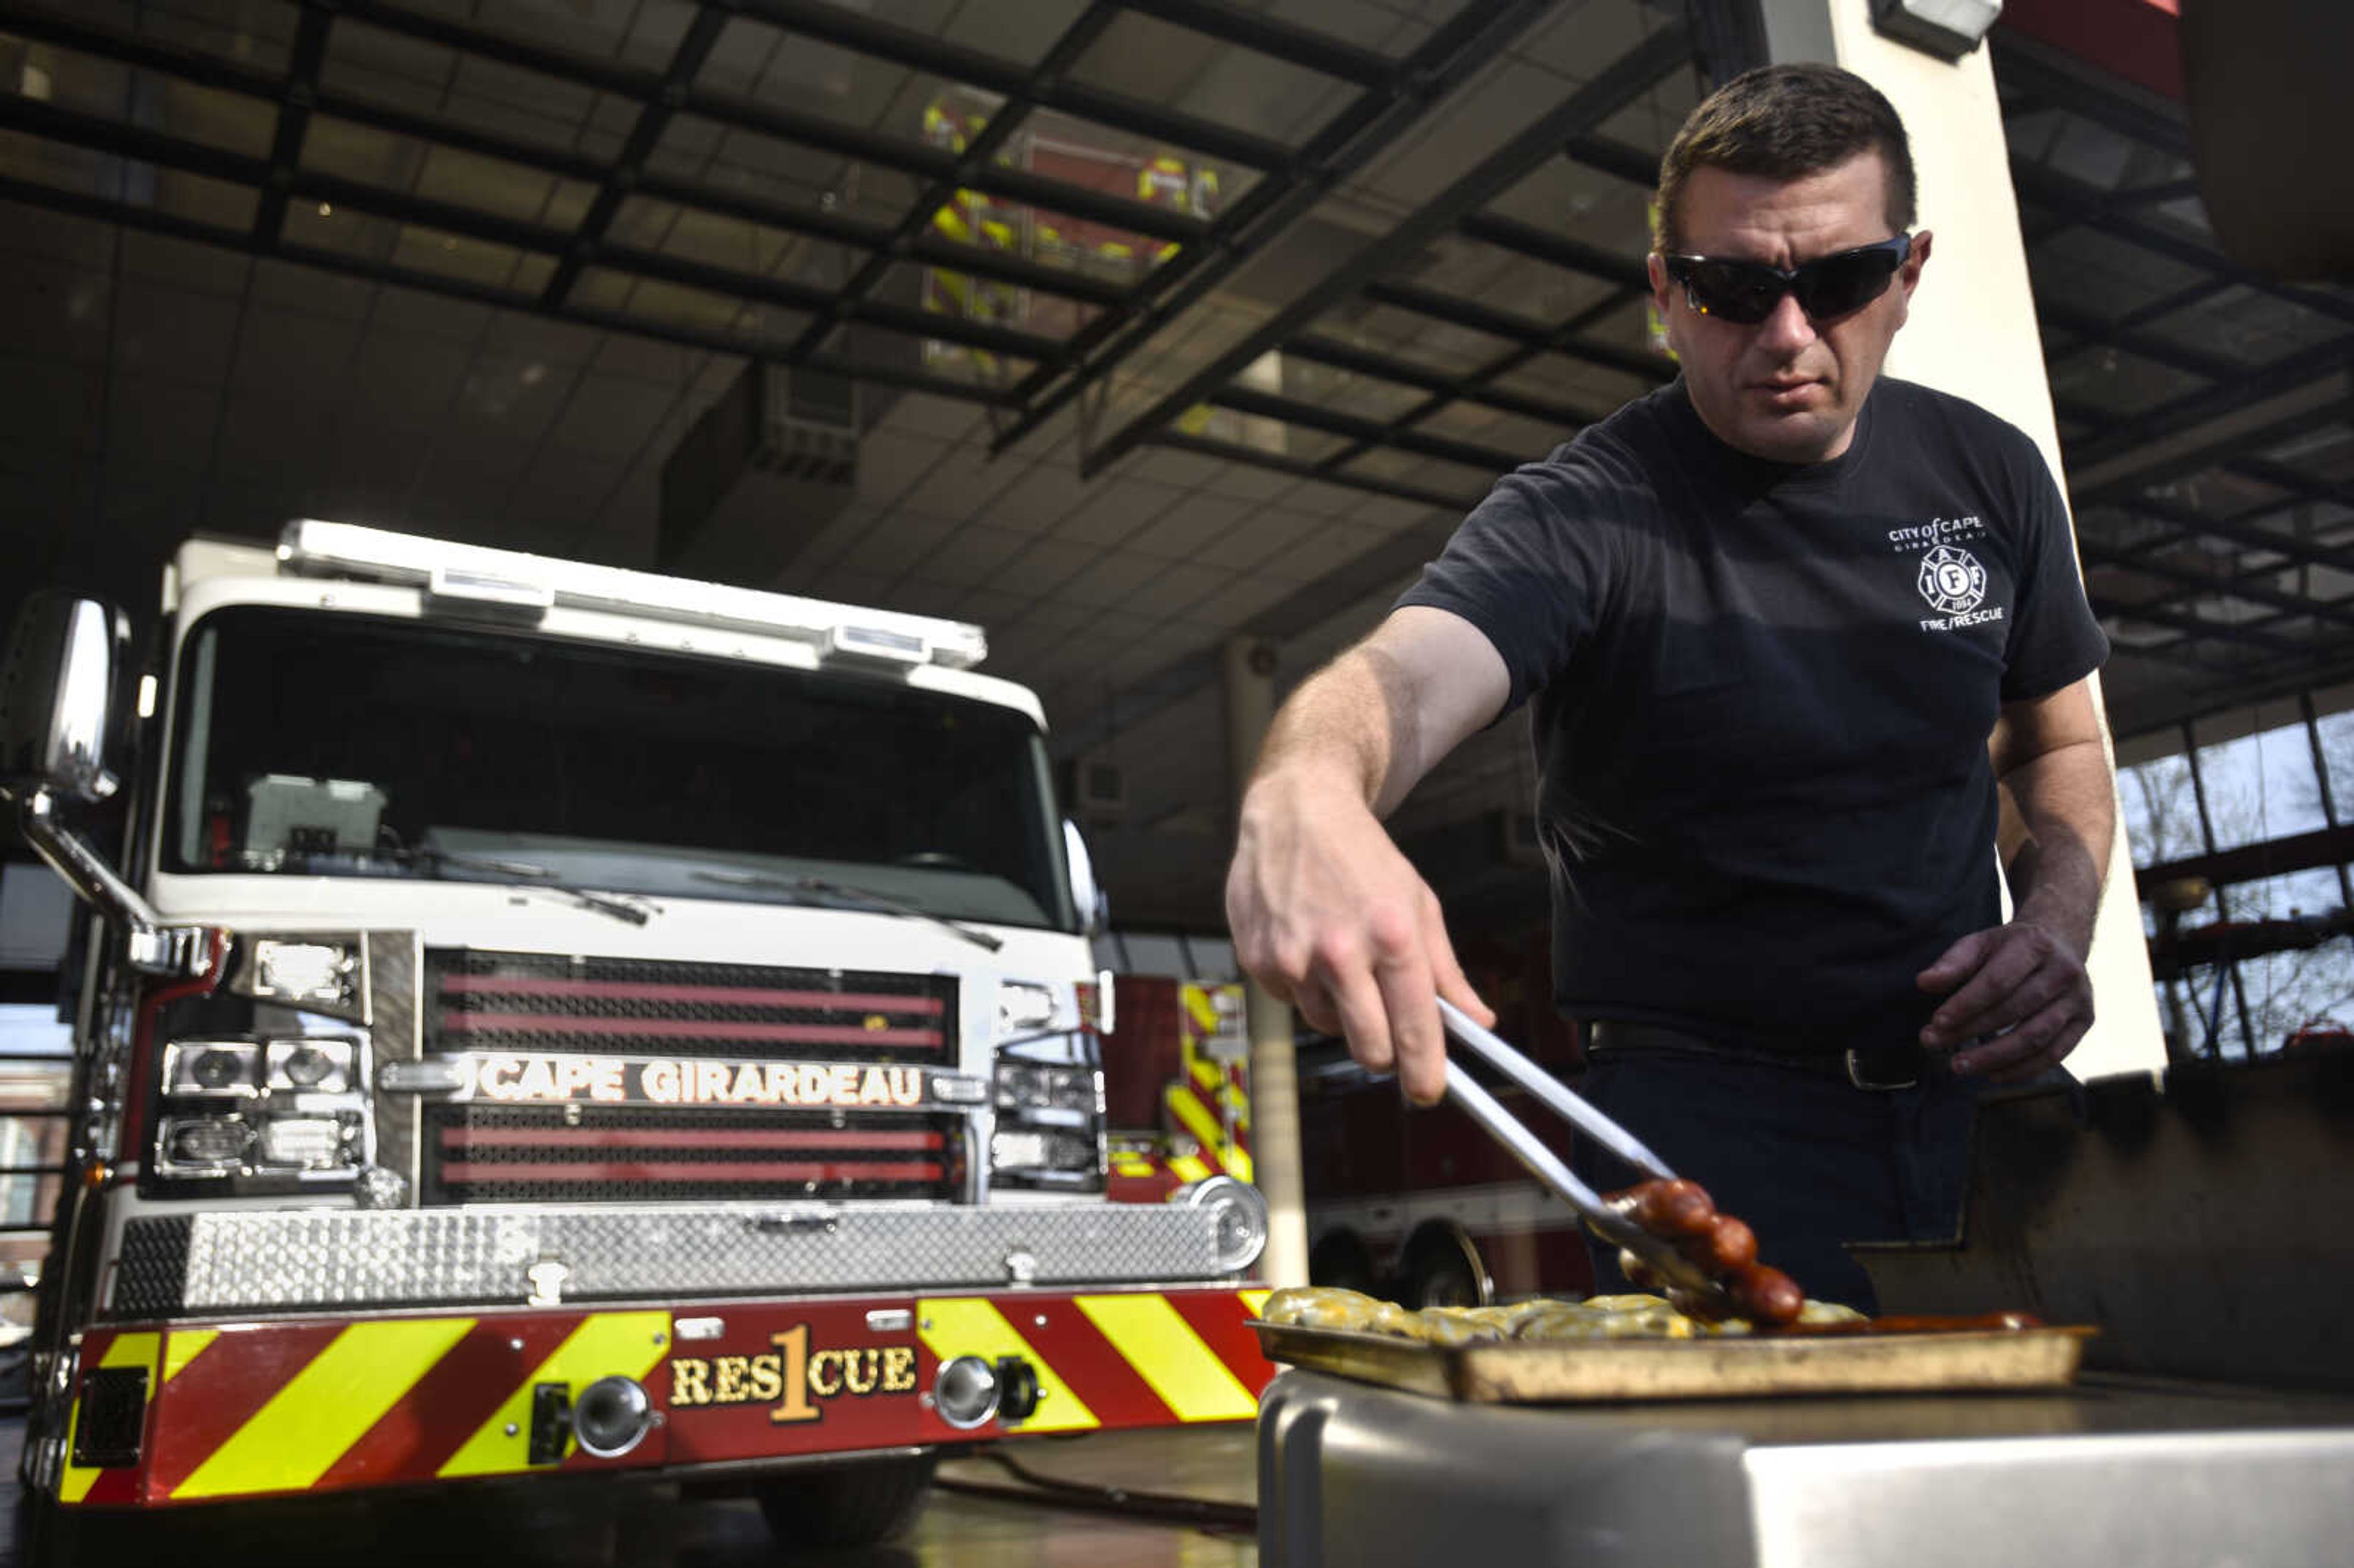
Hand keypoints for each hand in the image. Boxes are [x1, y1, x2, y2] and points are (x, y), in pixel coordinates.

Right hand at [1226, 768, 1491, 1104]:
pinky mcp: (1258, 960)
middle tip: (1390, 1035)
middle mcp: (1341, 951)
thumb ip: (1446, 970)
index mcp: (1392, 935)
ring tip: (1342, 959)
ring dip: (1342, 1010)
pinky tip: (1308, 945)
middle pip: (1370, 1049)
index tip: (1429, 1092)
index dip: (1425, 1072)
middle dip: (1385, 1053)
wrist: (1296, 810)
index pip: (1415, 1028)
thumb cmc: (1364, 858)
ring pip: (1328, 1026)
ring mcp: (1294, 958)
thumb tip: (1479, 1021)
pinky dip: (1306, 988)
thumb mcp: (1419, 904)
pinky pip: (1292, 1003)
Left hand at [1915, 920, 2092, 1080]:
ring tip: (1959, 1066)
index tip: (1936, 1022)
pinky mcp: (2086, 1021)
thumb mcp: (1980, 944)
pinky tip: (1992, 1074)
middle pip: (2014, 1010)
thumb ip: (1952, 963)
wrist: (2059, 943)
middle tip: (1935, 1044)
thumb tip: (1923, 983)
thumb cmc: (2009, 948)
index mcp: (2035, 944)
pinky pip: (2055, 1054)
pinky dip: (2023, 1069)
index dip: (1966, 1004)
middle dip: (1971, 1031)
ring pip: (2036, 1037)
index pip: (1998, 981)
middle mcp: (2064, 971)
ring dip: (1995, 1057)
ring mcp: (2079, 998)